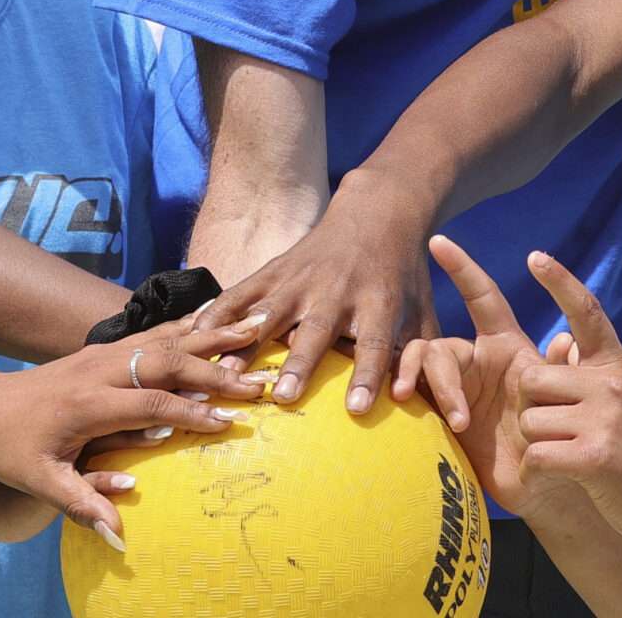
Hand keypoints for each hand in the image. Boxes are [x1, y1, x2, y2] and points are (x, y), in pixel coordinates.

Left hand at [0, 321, 264, 546]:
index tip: (228, 423)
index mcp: (87, 403)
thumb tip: (118, 537)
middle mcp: (100, 369)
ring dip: (212, 333)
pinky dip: (191, 324)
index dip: (190, 413)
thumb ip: (81, 505)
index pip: (150, 405)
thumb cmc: (10, 448)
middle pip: (167, 362)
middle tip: (256, 380)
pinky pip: (155, 332)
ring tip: (256, 325)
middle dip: (215, 371)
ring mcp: (104, 352)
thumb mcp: (39, 482)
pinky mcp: (106, 347)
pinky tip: (218, 318)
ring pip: (166, 338)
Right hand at [208, 172, 437, 417]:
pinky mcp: (276, 269)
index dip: (367, 375)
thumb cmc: (403, 275)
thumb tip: (429, 407)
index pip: (374, 343)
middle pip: (317, 330)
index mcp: (378, 301)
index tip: (356, 410)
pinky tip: (193, 334)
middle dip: (300, 363)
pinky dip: (218, 311)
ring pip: (272, 311)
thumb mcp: (422, 311)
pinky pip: (243, 291)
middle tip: (283, 398)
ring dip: (248, 341)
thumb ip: (423, 357)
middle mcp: (338, 289)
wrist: (378, 211)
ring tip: (225, 371)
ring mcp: (302, 278)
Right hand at [426, 236, 574, 516]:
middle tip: (460, 415)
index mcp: (507, 348)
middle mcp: (475, 363)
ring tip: (452, 425)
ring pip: (422, 367)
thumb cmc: (566, 438)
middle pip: (442, 346)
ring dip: (430, 390)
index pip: (482, 298)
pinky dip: (409, 400)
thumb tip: (563, 340)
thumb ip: (566, 370)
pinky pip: (411, 396)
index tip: (439, 242)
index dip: (462, 269)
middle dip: (439, 373)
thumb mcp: (572, 401)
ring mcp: (453, 390)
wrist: (551, 487)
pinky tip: (413, 420)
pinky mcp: (438, 418)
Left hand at [511, 252, 621, 549]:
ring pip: (529, 421)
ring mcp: (603, 420)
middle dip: (531, 407)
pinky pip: (537, 455)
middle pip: (530, 379)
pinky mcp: (594, 457)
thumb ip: (592, 376)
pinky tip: (561, 479)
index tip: (535, 256)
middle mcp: (610, 385)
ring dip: (537, 444)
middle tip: (557, 431)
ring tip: (569, 458)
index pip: (587, 311)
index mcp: (616, 366)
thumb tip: (560, 341)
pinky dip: (539, 472)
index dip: (559, 280)